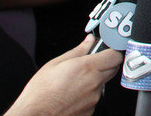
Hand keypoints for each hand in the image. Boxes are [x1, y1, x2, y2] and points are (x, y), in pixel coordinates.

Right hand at [6, 35, 121, 115]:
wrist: (35, 114)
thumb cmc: (41, 91)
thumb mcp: (56, 63)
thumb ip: (78, 50)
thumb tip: (89, 41)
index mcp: (87, 68)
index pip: (115, 56)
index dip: (111, 51)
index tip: (105, 50)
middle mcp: (94, 84)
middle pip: (112, 69)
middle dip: (105, 64)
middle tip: (90, 63)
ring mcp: (93, 99)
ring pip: (103, 84)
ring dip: (95, 79)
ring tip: (75, 81)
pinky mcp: (90, 110)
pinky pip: (95, 97)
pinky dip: (88, 93)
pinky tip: (73, 93)